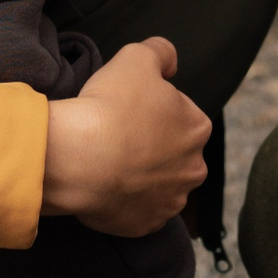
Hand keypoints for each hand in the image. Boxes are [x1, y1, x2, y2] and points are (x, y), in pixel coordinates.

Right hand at [43, 38, 211, 236]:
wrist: (80, 159)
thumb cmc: (110, 106)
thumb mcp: (135, 57)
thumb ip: (160, 51)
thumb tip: (170, 62)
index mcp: (197, 128)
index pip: (179, 113)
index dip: (151, 108)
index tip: (127, 109)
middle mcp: (193, 169)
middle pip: (173, 151)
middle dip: (151, 144)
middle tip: (118, 135)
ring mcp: (170, 202)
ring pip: (158, 183)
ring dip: (141, 174)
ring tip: (110, 161)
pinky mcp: (146, 225)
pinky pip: (139, 210)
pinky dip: (126, 200)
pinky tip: (107, 185)